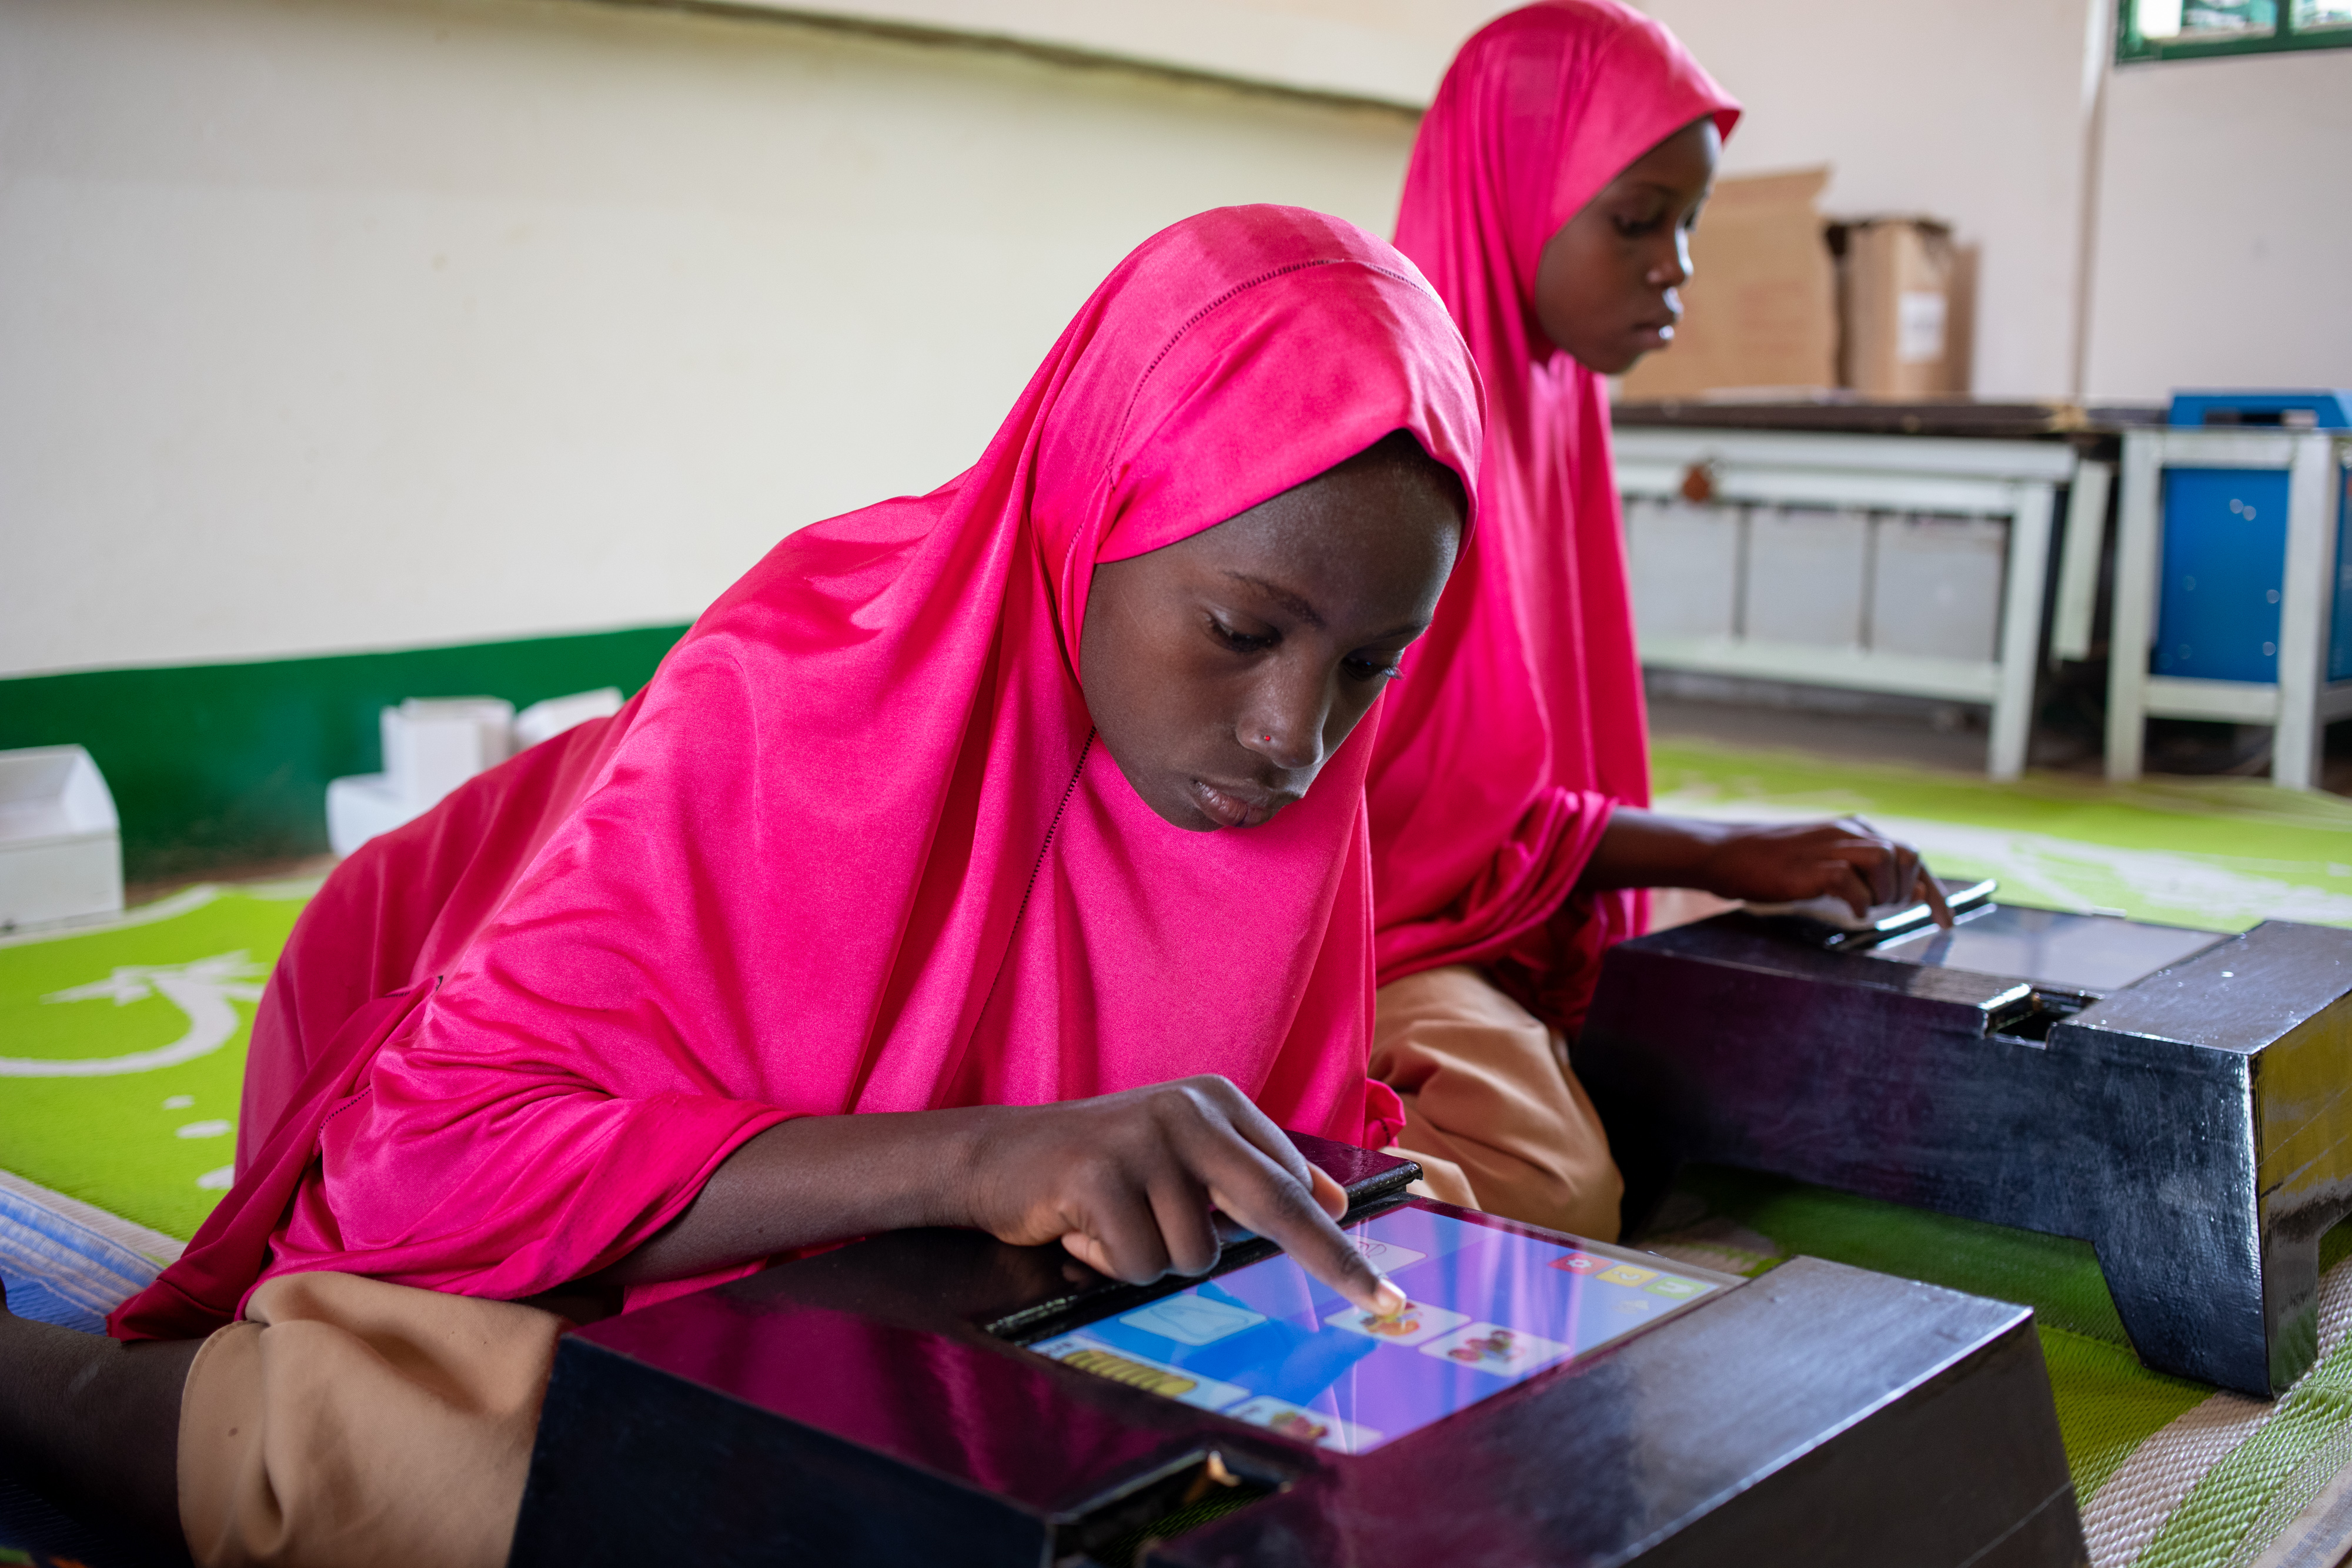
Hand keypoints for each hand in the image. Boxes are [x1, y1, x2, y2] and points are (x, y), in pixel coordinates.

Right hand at [963, 1077, 1406, 1316]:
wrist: (995, 1158)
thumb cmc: (1097, 1170)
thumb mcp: (1179, 1161)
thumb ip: (1247, 1176)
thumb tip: (1331, 1203)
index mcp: (1217, 1103)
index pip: (1293, 1181)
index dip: (1337, 1241)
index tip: (1381, 1291)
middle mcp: (1189, 1112)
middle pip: (1275, 1202)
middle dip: (1332, 1261)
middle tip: (1384, 1308)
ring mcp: (1144, 1139)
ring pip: (1194, 1254)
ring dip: (1152, 1261)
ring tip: (1114, 1228)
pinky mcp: (1098, 1173)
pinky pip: (1138, 1263)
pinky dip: (1110, 1265)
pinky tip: (1082, 1230)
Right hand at [1697, 816, 1952, 926]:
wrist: (1726, 854)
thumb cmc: (1773, 865)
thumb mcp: (1825, 862)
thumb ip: (1863, 873)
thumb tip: (1907, 894)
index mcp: (1855, 830)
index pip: (1911, 856)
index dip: (1934, 891)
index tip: (1947, 920)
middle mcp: (1849, 832)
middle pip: (1907, 856)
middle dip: (1906, 890)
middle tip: (1881, 908)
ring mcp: (1830, 846)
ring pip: (1886, 862)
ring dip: (1884, 893)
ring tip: (1862, 906)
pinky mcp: (1811, 866)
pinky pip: (1851, 881)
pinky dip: (1858, 900)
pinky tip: (1848, 909)